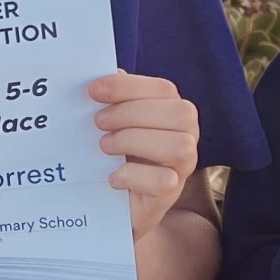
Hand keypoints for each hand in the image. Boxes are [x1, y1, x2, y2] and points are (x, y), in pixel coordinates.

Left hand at [92, 71, 198, 240]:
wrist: (108, 206)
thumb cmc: (111, 155)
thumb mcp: (110, 123)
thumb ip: (112, 98)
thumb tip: (108, 73)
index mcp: (172, 113)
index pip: (164, 89)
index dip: (129, 86)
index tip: (93, 90)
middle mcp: (186, 138)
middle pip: (181, 114)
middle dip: (133, 113)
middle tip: (98, 122)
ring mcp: (181, 170)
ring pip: (180, 147)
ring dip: (135, 141)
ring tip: (104, 147)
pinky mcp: (168, 197)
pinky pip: (165, 181)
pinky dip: (134, 175)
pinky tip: (113, 176)